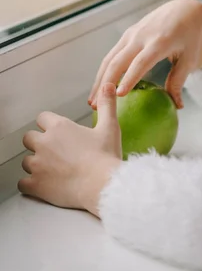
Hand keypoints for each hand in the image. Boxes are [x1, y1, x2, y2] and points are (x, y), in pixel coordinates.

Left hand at [18, 83, 121, 216]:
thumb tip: (108, 85)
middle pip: (28, 138)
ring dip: (36, 164)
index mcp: (60, 127)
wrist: (101, 185)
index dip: (49, 124)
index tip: (58, 132)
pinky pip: (22, 183)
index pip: (42, 118)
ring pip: (26, 161)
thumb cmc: (105, 156)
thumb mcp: (109, 126)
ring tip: (53, 169)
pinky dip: (31, 184)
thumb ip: (106, 104)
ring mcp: (37, 165)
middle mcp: (44, 143)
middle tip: (55, 151)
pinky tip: (45, 184)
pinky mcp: (34, 184)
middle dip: (39, 143)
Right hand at [88, 0, 201, 109]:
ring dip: (99, 80)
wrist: (183, 10)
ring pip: (109, 58)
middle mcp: (141, 36)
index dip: (129, 78)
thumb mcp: (190, 58)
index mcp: (159, 41)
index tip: (119, 95)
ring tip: (92, 102)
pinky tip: (100, 88)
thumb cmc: (190, 37)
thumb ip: (179, 81)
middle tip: (98, 106)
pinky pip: (112, 54)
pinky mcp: (127, 35)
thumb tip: (178, 107)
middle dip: (105, 83)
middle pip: (118, 61)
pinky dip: (104, 71)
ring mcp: (132, 34)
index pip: (141, 62)